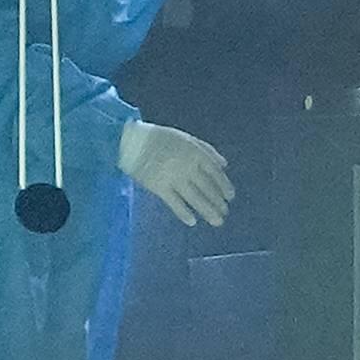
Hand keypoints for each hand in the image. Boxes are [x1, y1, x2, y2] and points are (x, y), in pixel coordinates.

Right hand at [115, 120, 233, 227]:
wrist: (129, 140)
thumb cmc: (160, 138)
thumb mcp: (186, 138)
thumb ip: (207, 150)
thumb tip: (225, 165)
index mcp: (195, 153)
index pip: (215, 173)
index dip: (225, 186)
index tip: (230, 197)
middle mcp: (187, 166)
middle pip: (208, 188)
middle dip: (218, 202)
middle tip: (225, 212)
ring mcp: (173, 177)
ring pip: (195, 198)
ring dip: (208, 211)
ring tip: (217, 221)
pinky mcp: (158, 186)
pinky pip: (174, 203)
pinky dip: (184, 213)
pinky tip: (192, 222)